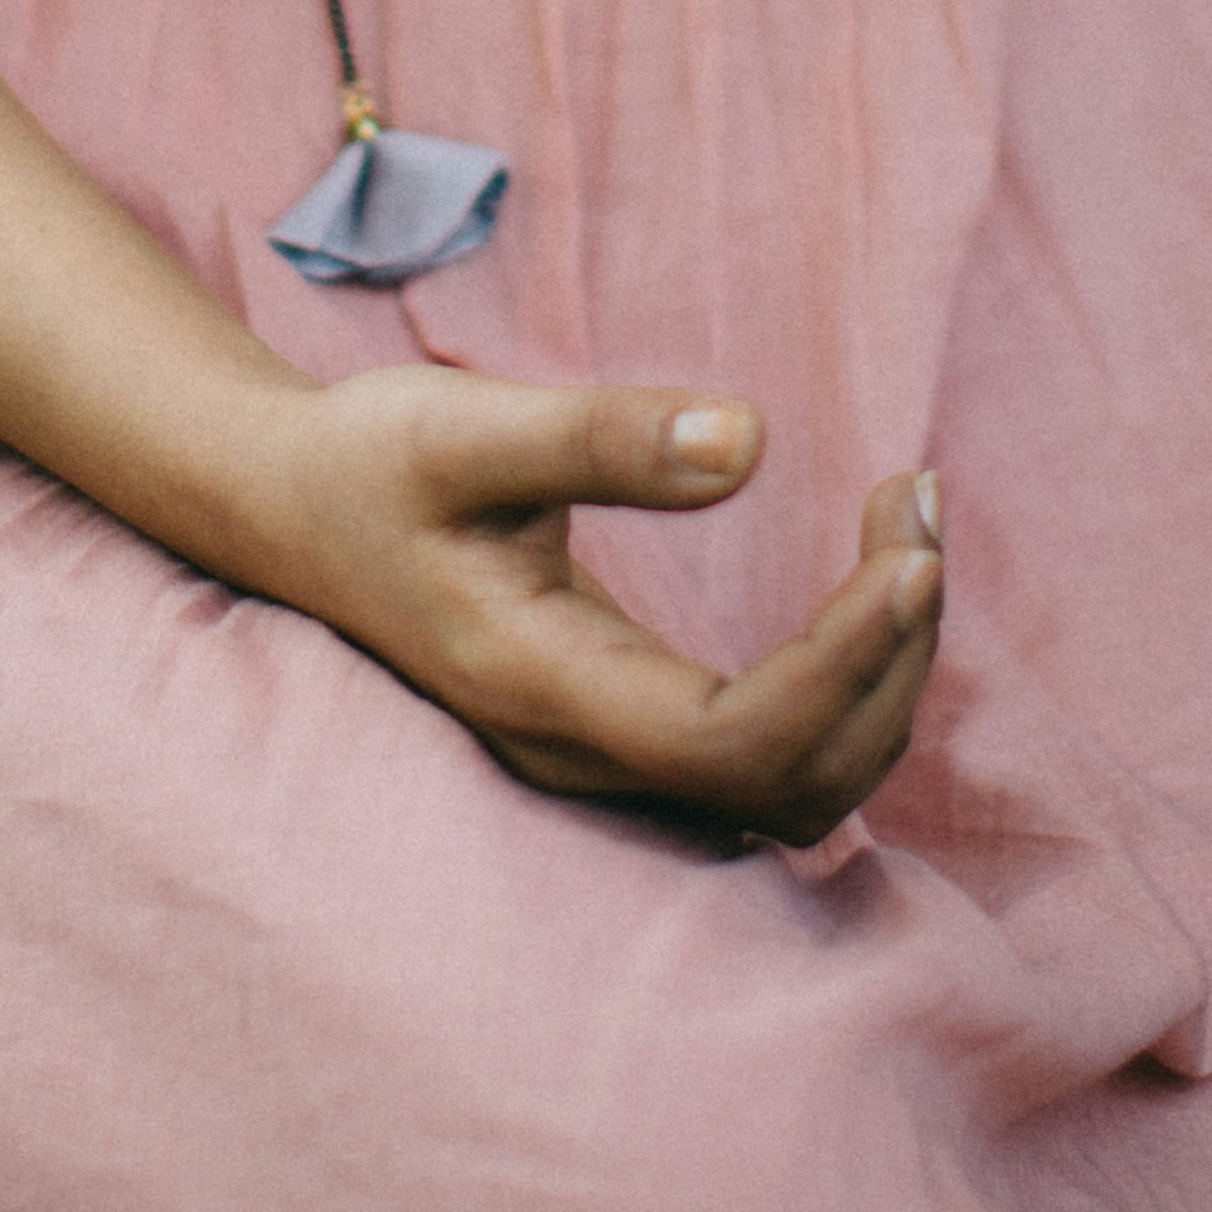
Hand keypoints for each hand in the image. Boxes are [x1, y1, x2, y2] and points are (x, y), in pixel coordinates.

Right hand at [242, 364, 940, 842]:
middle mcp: (583, 748)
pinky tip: (865, 580)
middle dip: (889, 662)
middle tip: (919, 509)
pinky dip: (847, 678)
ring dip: (881, 675)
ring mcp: (606, 750)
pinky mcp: (629, 723)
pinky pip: (772, 750)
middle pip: (793, 785)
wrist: (291, 507)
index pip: (733, 742)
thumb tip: (752, 439)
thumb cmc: (370, 460)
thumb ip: (600, 436)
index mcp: (540, 685)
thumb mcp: (465, 425)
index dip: (842, 666)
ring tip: (910, 532)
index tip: (909, 553)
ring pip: (796, 785)